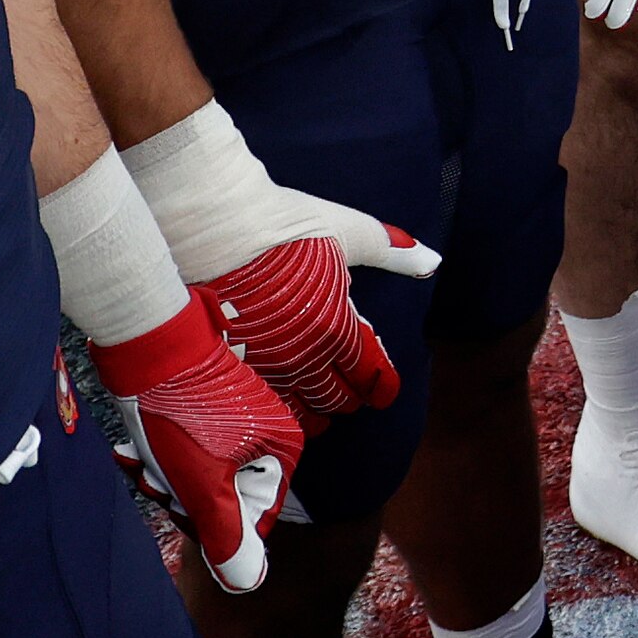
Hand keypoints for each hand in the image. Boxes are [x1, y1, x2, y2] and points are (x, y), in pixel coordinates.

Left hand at [86, 293, 298, 593]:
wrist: (146, 343)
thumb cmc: (181, 414)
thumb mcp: (204, 485)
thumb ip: (229, 538)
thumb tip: (247, 583)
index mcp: (282, 451)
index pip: (252, 521)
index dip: (211, 525)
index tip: (180, 503)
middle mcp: (269, 434)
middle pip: (224, 498)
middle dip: (181, 496)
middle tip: (156, 476)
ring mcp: (240, 420)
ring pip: (200, 476)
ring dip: (164, 477)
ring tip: (140, 457)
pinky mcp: (210, 409)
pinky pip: (189, 451)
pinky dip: (160, 456)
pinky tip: (132, 449)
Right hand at [121, 101, 437, 421]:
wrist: (206, 223)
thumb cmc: (279, 222)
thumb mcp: (345, 231)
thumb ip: (391, 251)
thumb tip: (432, 260)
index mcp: (335, 328)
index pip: (367, 376)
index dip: (378, 384)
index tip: (381, 388)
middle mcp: (300, 358)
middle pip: (334, 401)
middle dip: (345, 397)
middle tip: (347, 391)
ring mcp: (260, 369)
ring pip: (295, 415)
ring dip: (310, 411)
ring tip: (312, 402)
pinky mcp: (223, 370)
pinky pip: (256, 409)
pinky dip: (271, 410)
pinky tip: (272, 399)